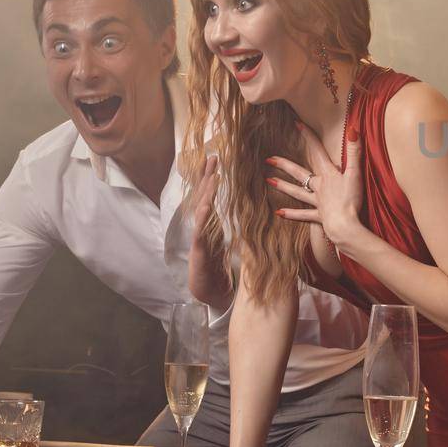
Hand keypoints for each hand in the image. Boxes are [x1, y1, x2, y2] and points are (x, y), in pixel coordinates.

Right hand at [186, 155, 231, 308]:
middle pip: (204, 196)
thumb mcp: (230, 240)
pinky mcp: (199, 250)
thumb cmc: (219, 265)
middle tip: (213, 155)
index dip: (213, 176)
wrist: (209, 291)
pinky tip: (205, 205)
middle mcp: (203, 226)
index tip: (218, 157)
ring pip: (201, 209)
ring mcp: (199, 236)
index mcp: (211, 223)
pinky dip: (203, 217)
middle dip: (207, 176)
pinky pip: (201, 231)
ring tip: (212, 174)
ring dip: (206, 191)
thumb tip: (248, 208)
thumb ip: (234, 224)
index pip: (212, 195)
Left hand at [268, 125, 367, 249]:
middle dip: (284, 164)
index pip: (317, 151)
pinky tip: (279, 213)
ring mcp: (317, 202)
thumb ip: (355, 152)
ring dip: (283, 186)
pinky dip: (291, 214)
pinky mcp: (319, 216)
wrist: (345, 226)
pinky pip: (303, 215)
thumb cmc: (351, 200)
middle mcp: (319, 187)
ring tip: (269, 181)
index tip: (297, 124)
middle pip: (299, 173)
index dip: (308, 136)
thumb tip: (353, 129)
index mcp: (328, 175)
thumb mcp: (355, 174)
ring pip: (297, 192)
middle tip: (269, 159)